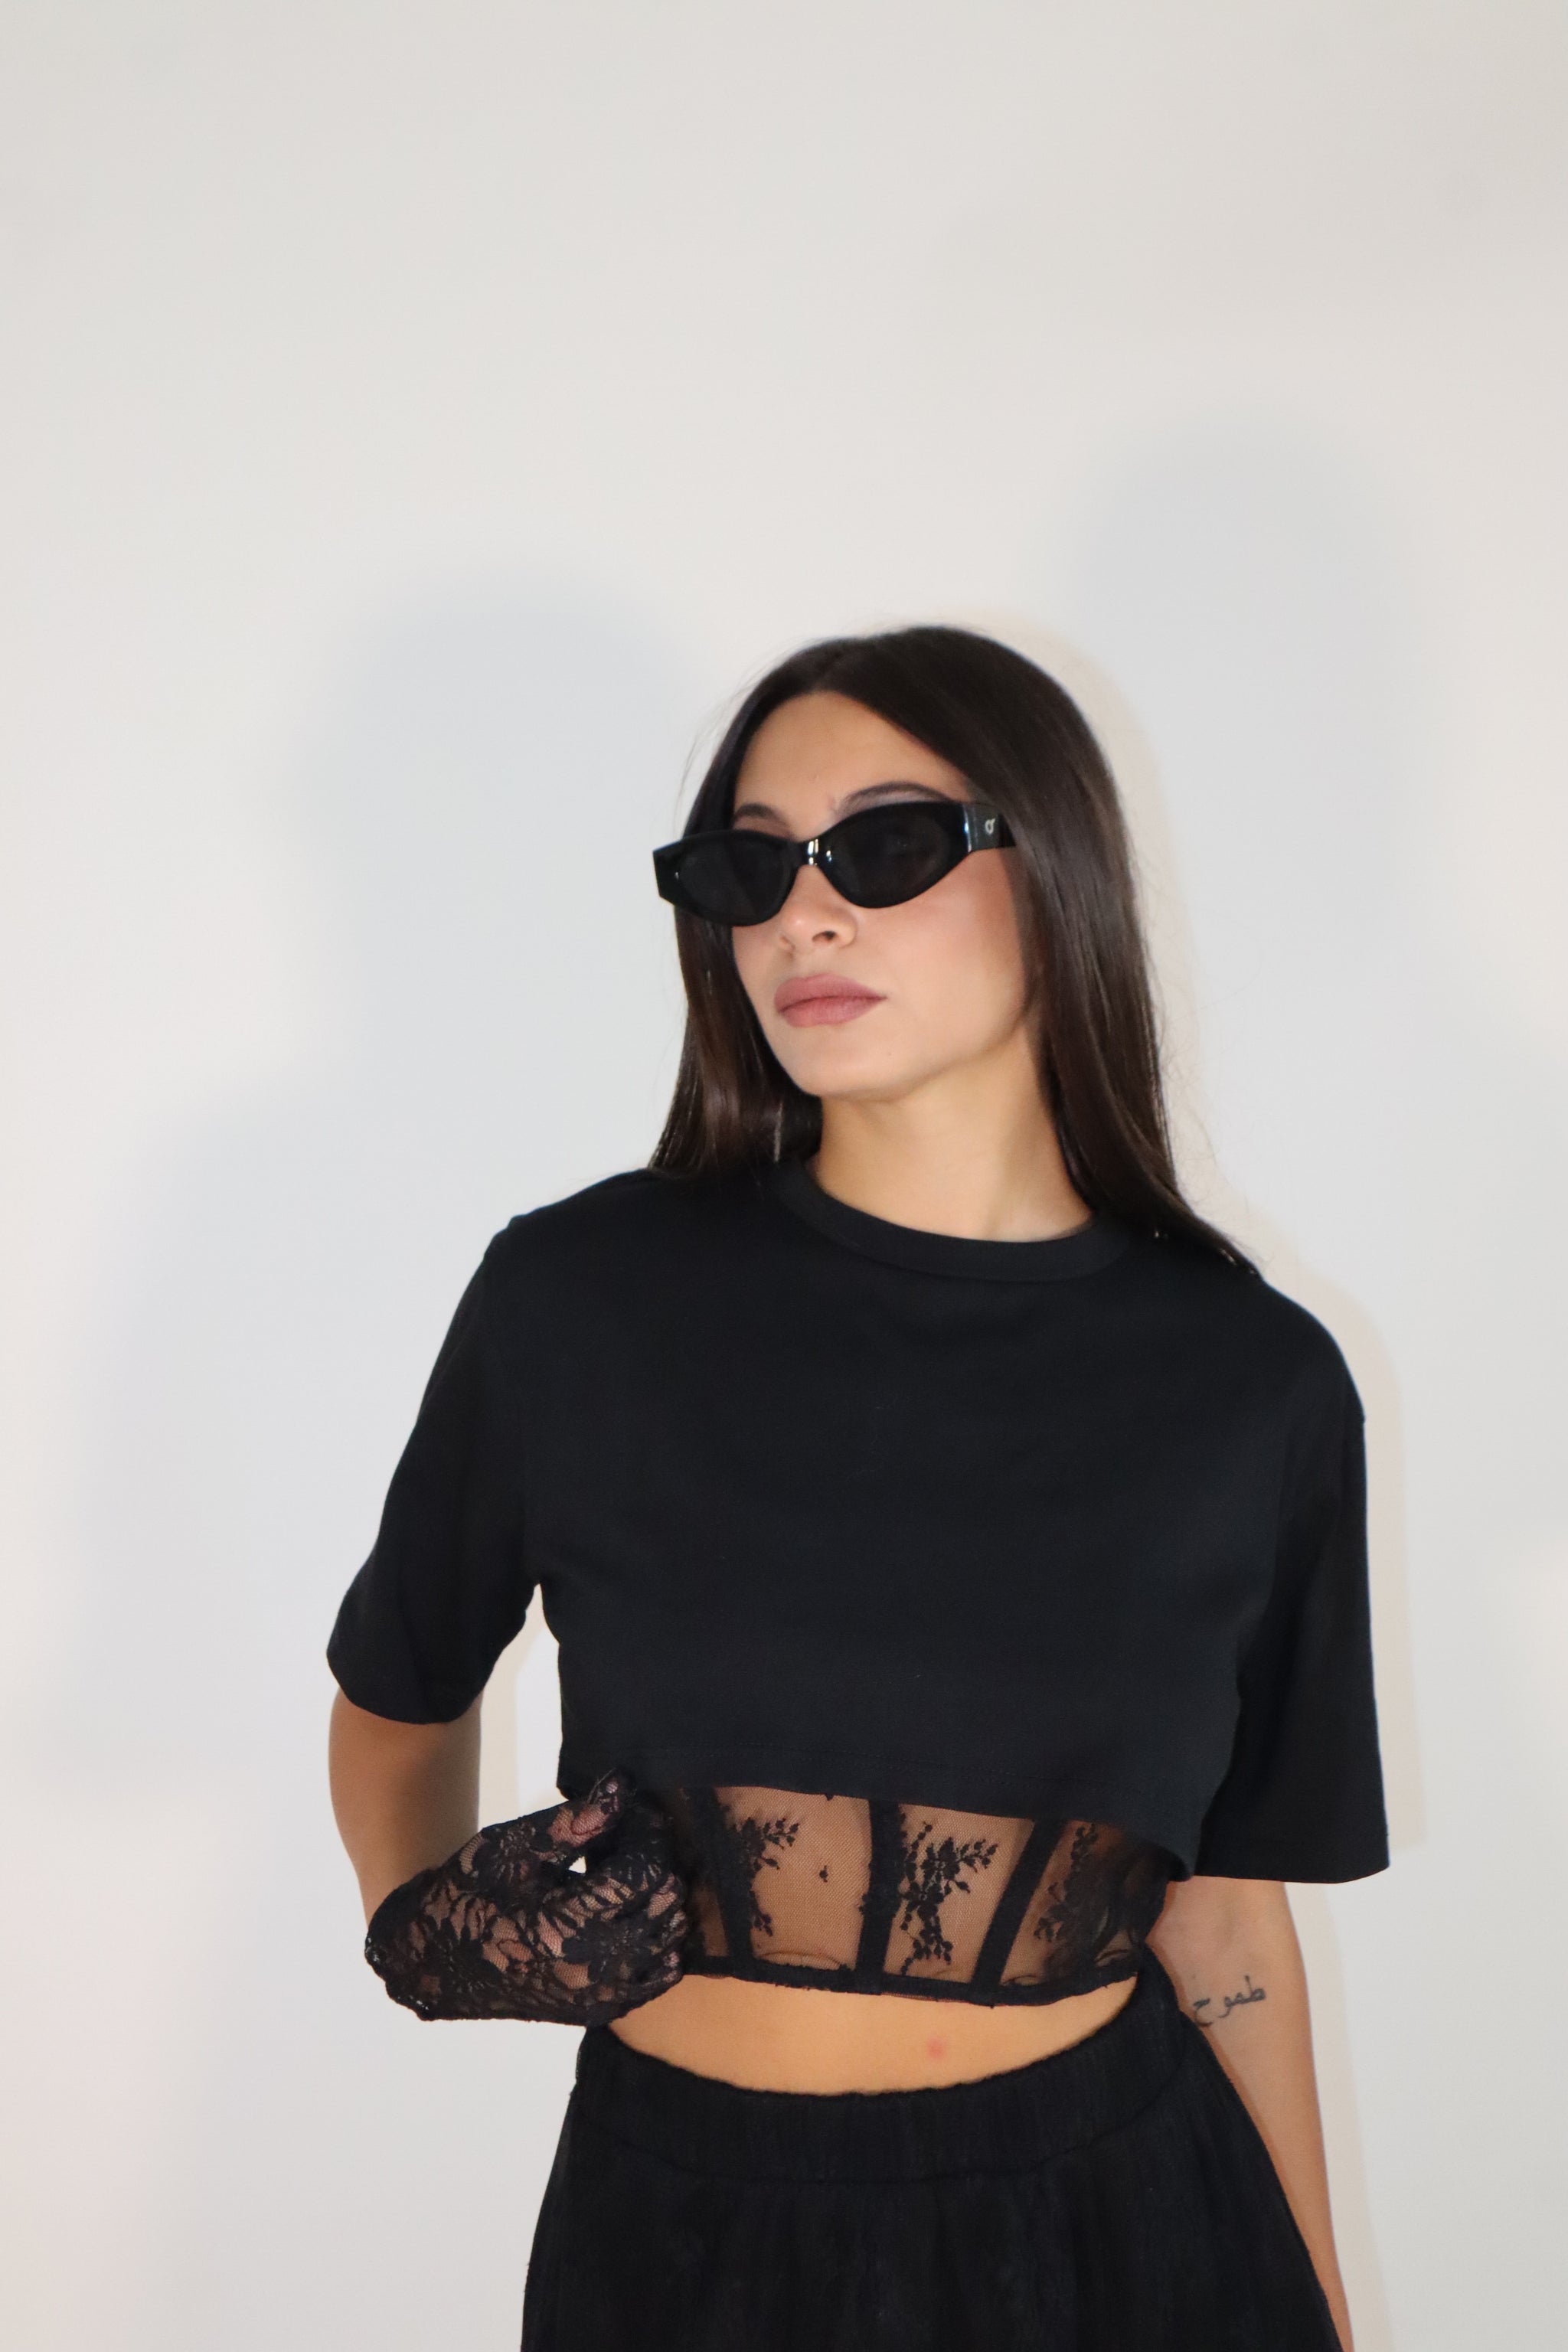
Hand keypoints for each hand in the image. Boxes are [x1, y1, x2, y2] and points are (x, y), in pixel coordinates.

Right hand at [364, 1768, 687, 2024]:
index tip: (636, 1811)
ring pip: (670, 1943)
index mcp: (562, 1926)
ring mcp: (596, 1998)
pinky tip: (633, 1915)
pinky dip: (659, 1942)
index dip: (648, 1833)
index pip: (643, 1874)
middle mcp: (587, 1970)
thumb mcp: (510, 1847)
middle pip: (665, 1907)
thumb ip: (572, 1822)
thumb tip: (622, 1788)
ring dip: (661, 1903)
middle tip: (635, 1837)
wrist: (433, 1962)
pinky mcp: (598, 2012)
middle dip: (659, 1862)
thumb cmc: (467, 1894)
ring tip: (630, 1875)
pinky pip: (656, 1978)